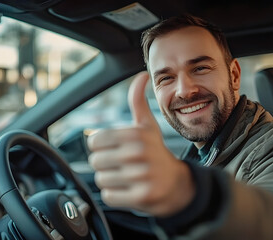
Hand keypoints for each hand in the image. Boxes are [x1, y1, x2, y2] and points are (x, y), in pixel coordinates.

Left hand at [87, 72, 194, 216]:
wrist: (178, 184)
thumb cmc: (157, 153)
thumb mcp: (148, 126)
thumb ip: (138, 101)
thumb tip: (141, 75)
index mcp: (136, 134)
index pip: (95, 140)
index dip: (101, 146)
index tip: (115, 149)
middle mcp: (138, 154)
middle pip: (96, 161)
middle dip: (106, 164)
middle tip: (122, 165)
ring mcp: (140, 176)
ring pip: (101, 179)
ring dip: (111, 179)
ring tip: (127, 177)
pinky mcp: (141, 197)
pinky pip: (109, 196)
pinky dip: (115, 194)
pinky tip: (129, 189)